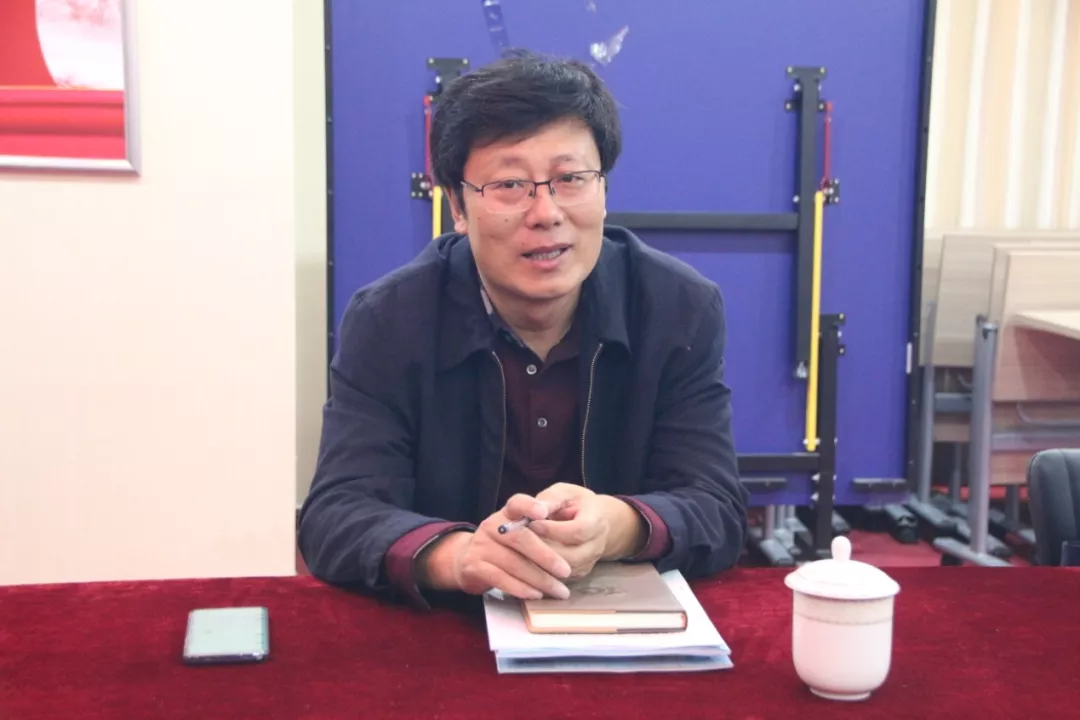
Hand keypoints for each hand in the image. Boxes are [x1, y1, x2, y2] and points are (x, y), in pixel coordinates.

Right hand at [418, 494, 572, 599]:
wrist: (465, 560)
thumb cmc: (503, 545)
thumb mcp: (518, 530)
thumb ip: (538, 528)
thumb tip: (567, 532)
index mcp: (506, 513)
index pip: (517, 503)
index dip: (529, 506)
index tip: (544, 512)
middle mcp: (491, 526)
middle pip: (519, 538)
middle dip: (545, 556)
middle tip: (566, 571)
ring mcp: (481, 546)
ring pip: (513, 563)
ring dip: (539, 579)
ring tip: (559, 591)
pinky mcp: (474, 567)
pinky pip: (500, 578)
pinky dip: (520, 588)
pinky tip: (536, 595)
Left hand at [530, 484, 646, 577]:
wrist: (597, 521)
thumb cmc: (576, 503)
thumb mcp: (565, 492)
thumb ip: (551, 499)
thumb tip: (536, 509)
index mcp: (596, 521)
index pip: (578, 531)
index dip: (553, 530)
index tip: (532, 523)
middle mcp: (596, 547)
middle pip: (570, 557)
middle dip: (543, 549)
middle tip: (521, 540)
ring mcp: (588, 564)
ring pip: (562, 572)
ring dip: (540, 563)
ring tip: (522, 550)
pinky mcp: (578, 575)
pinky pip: (558, 579)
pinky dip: (540, 572)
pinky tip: (526, 560)